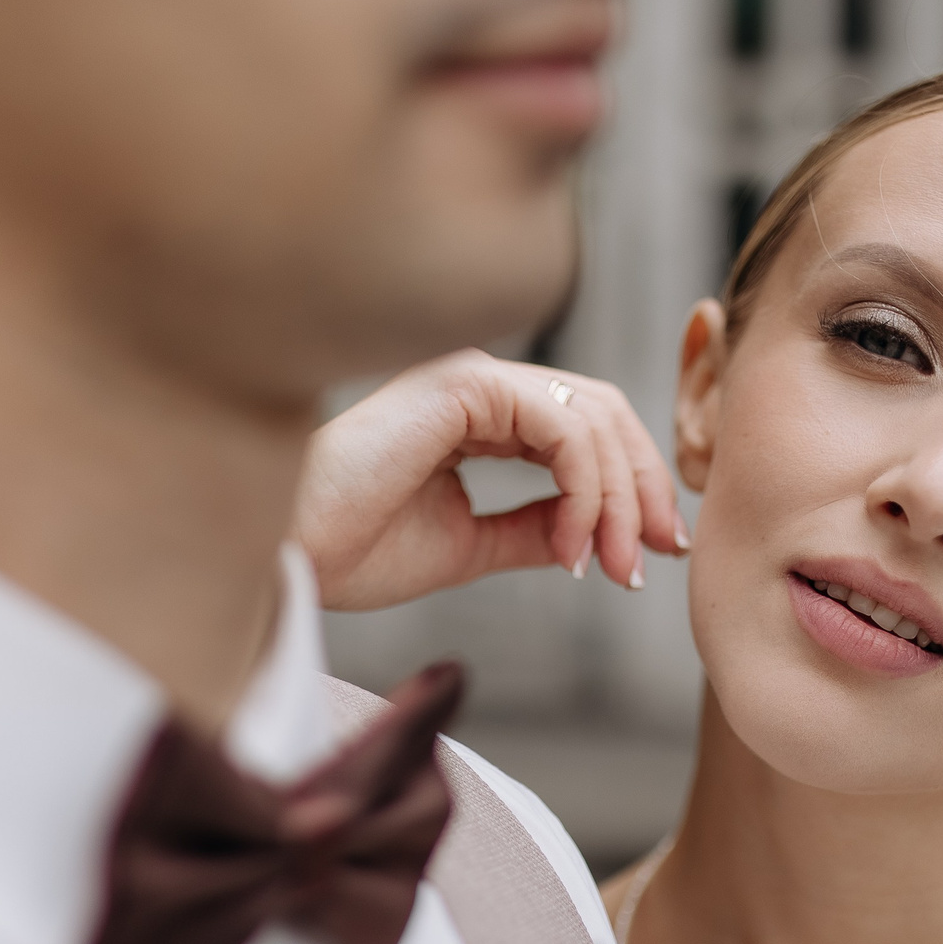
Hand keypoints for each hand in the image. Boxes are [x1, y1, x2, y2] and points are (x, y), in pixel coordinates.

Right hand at [299, 350, 686, 610]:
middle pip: (605, 414)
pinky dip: (584, 490)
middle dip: (641, 490)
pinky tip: (569, 547)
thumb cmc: (349, 550)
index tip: (652, 555)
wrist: (289, 557)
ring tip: (612, 568)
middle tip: (653, 560)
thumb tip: (593, 536)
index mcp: (478, 413)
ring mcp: (472, 375)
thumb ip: (531, 530)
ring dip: (618, 500)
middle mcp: (480, 384)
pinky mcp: (464, 383)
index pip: (587, 430)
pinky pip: (562, 428)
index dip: (632, 488)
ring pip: (592, 418)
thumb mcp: (468, 545)